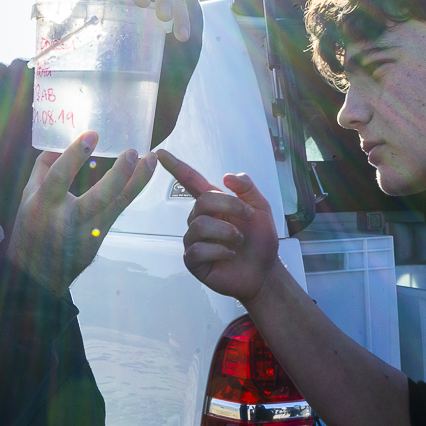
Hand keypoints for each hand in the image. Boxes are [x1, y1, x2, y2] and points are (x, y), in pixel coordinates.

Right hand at [8, 131, 156, 295]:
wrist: (38, 275)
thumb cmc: (30, 230)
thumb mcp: (26, 198)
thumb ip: (43, 168)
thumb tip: (60, 142)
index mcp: (43, 206)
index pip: (59, 178)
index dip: (75, 155)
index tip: (92, 134)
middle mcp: (68, 220)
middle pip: (98, 198)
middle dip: (118, 174)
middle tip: (132, 152)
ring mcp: (88, 232)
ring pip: (116, 205)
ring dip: (136, 181)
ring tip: (150, 159)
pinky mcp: (100, 238)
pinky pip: (118, 210)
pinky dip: (131, 190)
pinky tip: (143, 174)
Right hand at [158, 149, 280, 305]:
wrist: (264, 272)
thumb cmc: (260, 241)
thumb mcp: (261, 209)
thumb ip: (247, 189)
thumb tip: (226, 176)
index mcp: (213, 205)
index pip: (190, 181)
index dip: (176, 167)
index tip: (160, 153)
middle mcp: (199, 219)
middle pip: (203, 202)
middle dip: (231, 206)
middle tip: (250, 217)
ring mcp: (194, 240)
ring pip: (200, 225)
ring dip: (227, 232)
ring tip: (239, 241)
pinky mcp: (193, 260)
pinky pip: (198, 250)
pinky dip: (220, 251)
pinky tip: (230, 256)